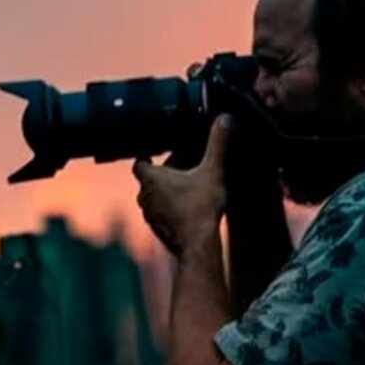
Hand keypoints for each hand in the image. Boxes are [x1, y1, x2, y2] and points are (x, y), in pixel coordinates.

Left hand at [133, 115, 231, 255]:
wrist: (198, 246)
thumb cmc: (200, 206)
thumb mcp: (212, 171)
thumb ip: (217, 144)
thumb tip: (225, 118)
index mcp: (151, 178)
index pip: (140, 162)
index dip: (147, 156)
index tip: (155, 152)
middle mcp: (144, 197)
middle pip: (149, 180)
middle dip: (163, 174)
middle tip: (182, 168)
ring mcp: (150, 216)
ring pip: (154, 198)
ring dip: (166, 193)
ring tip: (186, 188)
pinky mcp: (158, 231)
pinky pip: (161, 215)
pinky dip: (170, 209)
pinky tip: (188, 209)